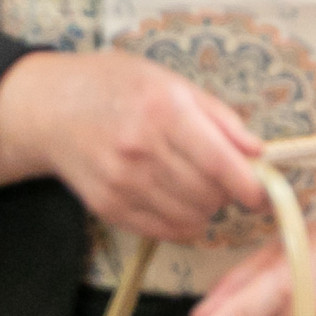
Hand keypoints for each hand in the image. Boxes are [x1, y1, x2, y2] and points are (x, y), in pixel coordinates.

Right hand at [0, 49, 267, 242]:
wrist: (53, 108)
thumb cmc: (119, 88)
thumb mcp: (175, 84)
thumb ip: (220, 119)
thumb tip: (259, 152)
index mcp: (164, 111)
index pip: (218, 162)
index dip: (249, 185)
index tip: (263, 192)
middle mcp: (141, 150)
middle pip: (207, 194)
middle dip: (228, 193)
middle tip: (227, 179)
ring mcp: (121, 182)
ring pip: (188, 217)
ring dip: (206, 208)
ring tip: (200, 187)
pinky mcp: (107, 207)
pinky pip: (161, 231)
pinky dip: (181, 224)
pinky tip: (179, 202)